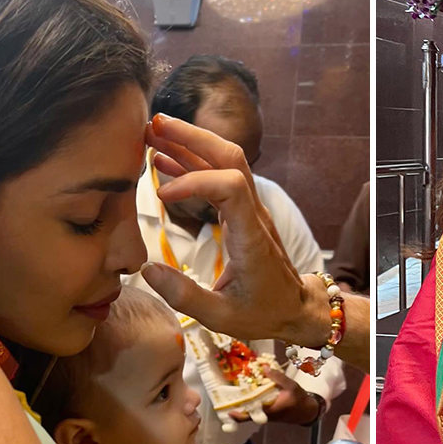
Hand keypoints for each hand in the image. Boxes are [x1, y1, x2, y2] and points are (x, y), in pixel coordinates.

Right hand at [140, 115, 329, 346]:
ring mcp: (250, 208)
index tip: (163, 196)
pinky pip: (220, 177)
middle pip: (230, 157)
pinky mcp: (243, 211)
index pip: (230, 186)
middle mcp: (254, 213)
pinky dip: (192, 165)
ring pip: (226, 160)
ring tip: (149, 134)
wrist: (296, 308)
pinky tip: (163, 162)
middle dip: (192, 137)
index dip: (195, 181)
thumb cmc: (262, 313)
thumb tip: (146, 270)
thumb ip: (184, 296)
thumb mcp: (222, 318)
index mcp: (251, 236)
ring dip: (190, 143)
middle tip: (152, 125)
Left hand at [229, 366, 322, 424]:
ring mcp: (265, 413)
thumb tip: (264, 367)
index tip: (228, 411)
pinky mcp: (268, 410)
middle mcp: (264, 413)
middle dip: (236, 404)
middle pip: (246, 412)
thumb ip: (278, 377)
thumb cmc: (299, 400)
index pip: (250, 416)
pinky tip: (248, 389)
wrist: (306, 411)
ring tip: (234, 389)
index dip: (238, 415)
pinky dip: (251, 399)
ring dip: (243, 401)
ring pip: (250, 409)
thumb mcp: (291, 386)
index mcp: (269, 410)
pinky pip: (256, 406)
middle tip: (226, 395)